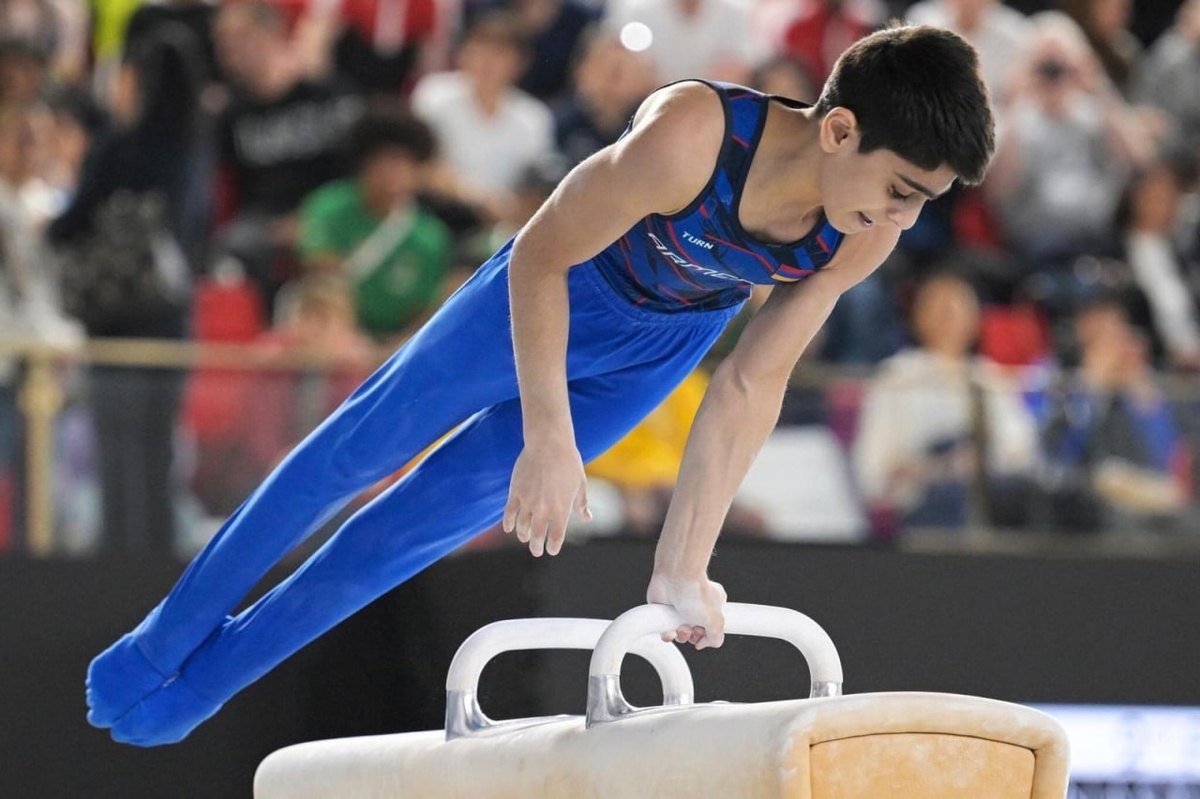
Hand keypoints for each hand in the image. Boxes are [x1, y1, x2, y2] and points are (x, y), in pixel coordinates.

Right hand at [503, 438, 590, 556]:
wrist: (549, 444)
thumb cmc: (568, 462)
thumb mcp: (580, 484)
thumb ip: (581, 504)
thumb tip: (587, 518)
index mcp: (561, 510)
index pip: (556, 537)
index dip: (553, 547)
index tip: (551, 550)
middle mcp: (544, 509)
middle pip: (537, 536)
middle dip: (536, 546)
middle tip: (536, 550)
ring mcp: (528, 502)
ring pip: (522, 526)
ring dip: (523, 535)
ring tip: (524, 537)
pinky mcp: (516, 492)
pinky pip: (509, 513)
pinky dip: (508, 523)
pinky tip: (509, 527)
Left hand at [646, 571, 726, 649]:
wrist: (674, 577)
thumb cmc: (695, 591)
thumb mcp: (716, 621)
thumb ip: (716, 638)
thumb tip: (703, 644)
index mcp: (713, 606)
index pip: (711, 629)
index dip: (707, 636)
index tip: (704, 633)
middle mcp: (696, 607)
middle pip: (695, 633)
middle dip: (692, 636)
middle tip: (692, 628)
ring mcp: (679, 609)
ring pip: (679, 634)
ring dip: (680, 635)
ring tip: (681, 626)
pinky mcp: (664, 610)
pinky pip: (665, 630)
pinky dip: (667, 633)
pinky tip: (670, 627)